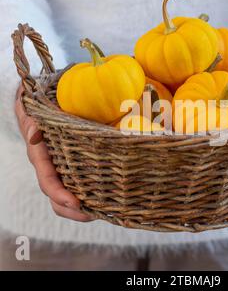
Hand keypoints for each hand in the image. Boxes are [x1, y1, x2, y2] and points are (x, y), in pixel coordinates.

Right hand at [15, 85, 91, 221]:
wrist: (40, 101)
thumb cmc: (38, 106)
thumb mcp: (33, 111)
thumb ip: (32, 122)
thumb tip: (34, 136)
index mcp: (40, 156)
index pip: (48, 181)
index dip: (59, 195)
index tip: (75, 203)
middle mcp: (50, 165)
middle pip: (57, 197)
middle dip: (73, 210)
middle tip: (92, 215)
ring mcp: (62, 166)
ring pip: (68, 194)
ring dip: (83, 207)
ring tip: (102, 212)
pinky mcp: (73, 163)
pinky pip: (80, 182)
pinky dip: (90, 193)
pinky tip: (105, 197)